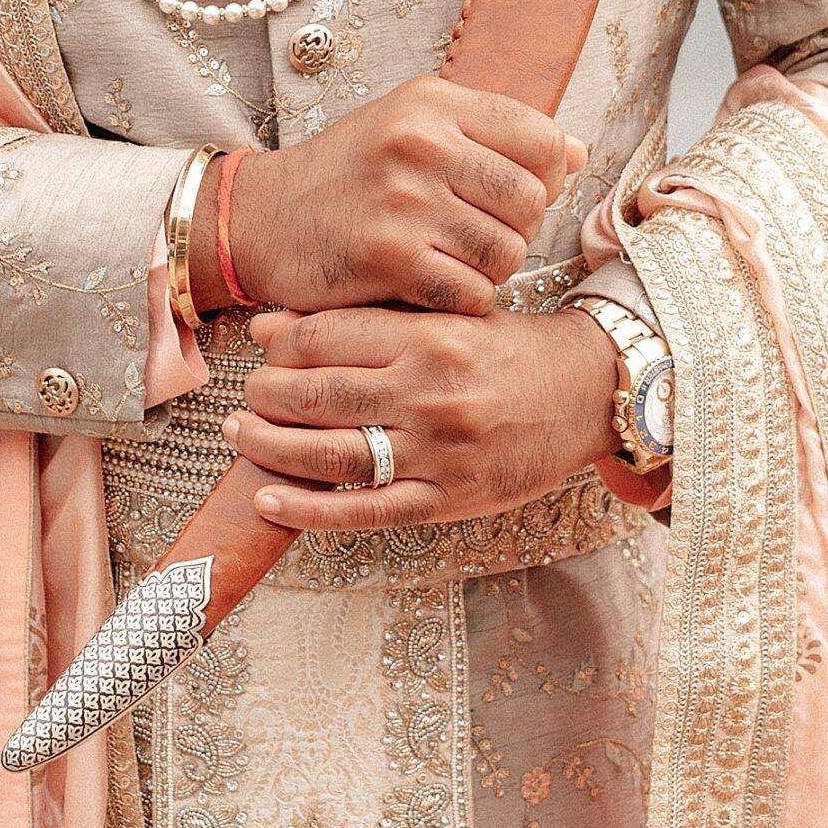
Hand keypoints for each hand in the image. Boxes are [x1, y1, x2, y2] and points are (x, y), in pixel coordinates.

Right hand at [192, 77, 583, 318]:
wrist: (262, 218)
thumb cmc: (348, 175)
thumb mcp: (412, 127)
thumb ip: (492, 135)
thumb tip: (576, 154)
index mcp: (433, 103)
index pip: (542, 138)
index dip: (546, 176)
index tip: (515, 193)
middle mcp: (421, 142)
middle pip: (532, 200)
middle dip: (518, 228)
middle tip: (480, 234)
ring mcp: (405, 200)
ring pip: (507, 251)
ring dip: (490, 268)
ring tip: (455, 260)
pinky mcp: (390, 258)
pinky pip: (471, 292)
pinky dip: (462, 299)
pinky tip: (433, 285)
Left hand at [224, 299, 619, 531]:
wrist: (585, 392)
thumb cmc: (508, 349)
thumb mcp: (448, 315)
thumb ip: (370, 319)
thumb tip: (277, 329)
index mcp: (428, 337)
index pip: (326, 337)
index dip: (280, 343)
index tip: (261, 347)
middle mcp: (429, 393)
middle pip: (318, 395)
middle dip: (265, 395)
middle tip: (246, 395)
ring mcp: (437, 453)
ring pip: (331, 455)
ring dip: (271, 447)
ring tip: (242, 435)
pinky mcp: (447, 500)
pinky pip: (365, 512)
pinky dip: (309, 510)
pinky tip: (270, 499)